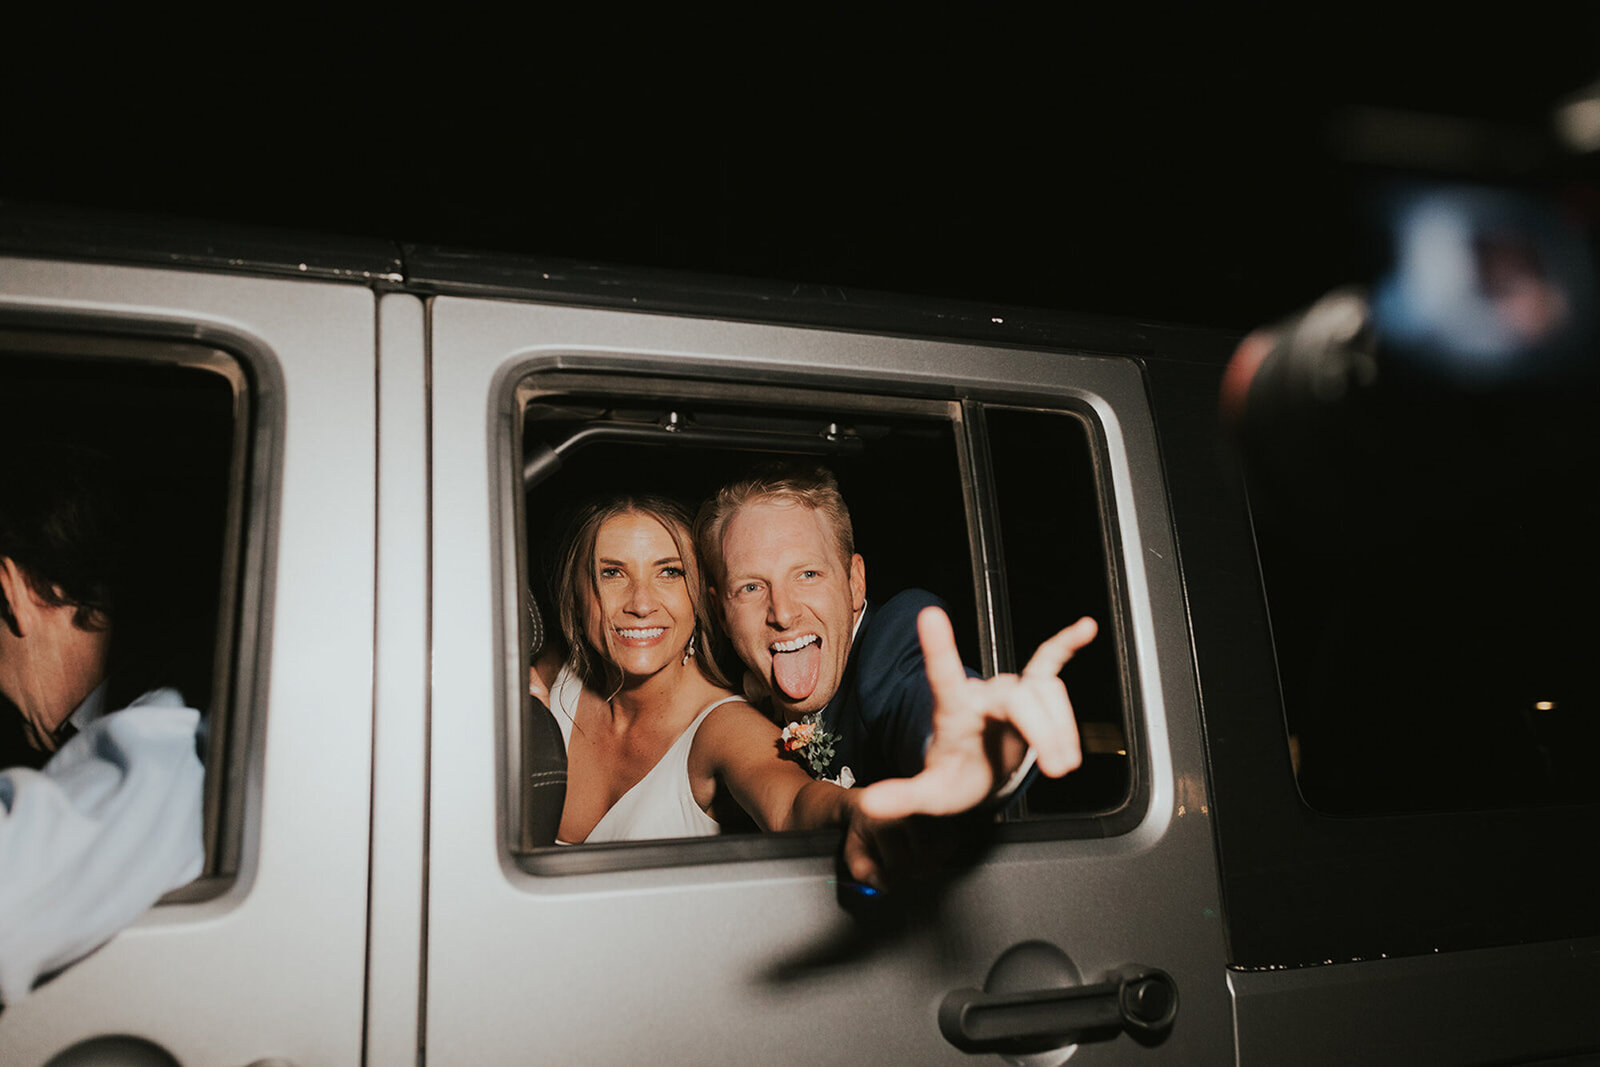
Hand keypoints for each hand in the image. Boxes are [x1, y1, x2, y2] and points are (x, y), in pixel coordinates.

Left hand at [857, 607, 1095, 819]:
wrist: (974, 771)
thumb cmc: (953, 779)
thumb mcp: (929, 794)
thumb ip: (904, 797)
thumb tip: (870, 805)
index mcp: (953, 713)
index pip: (943, 679)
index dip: (939, 649)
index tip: (930, 616)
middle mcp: (981, 695)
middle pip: (1018, 697)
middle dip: (1043, 730)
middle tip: (1057, 769)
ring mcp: (1007, 692)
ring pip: (1045, 691)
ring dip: (1062, 726)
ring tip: (1062, 764)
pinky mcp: (1030, 693)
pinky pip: (1049, 662)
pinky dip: (1067, 645)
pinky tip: (1086, 628)